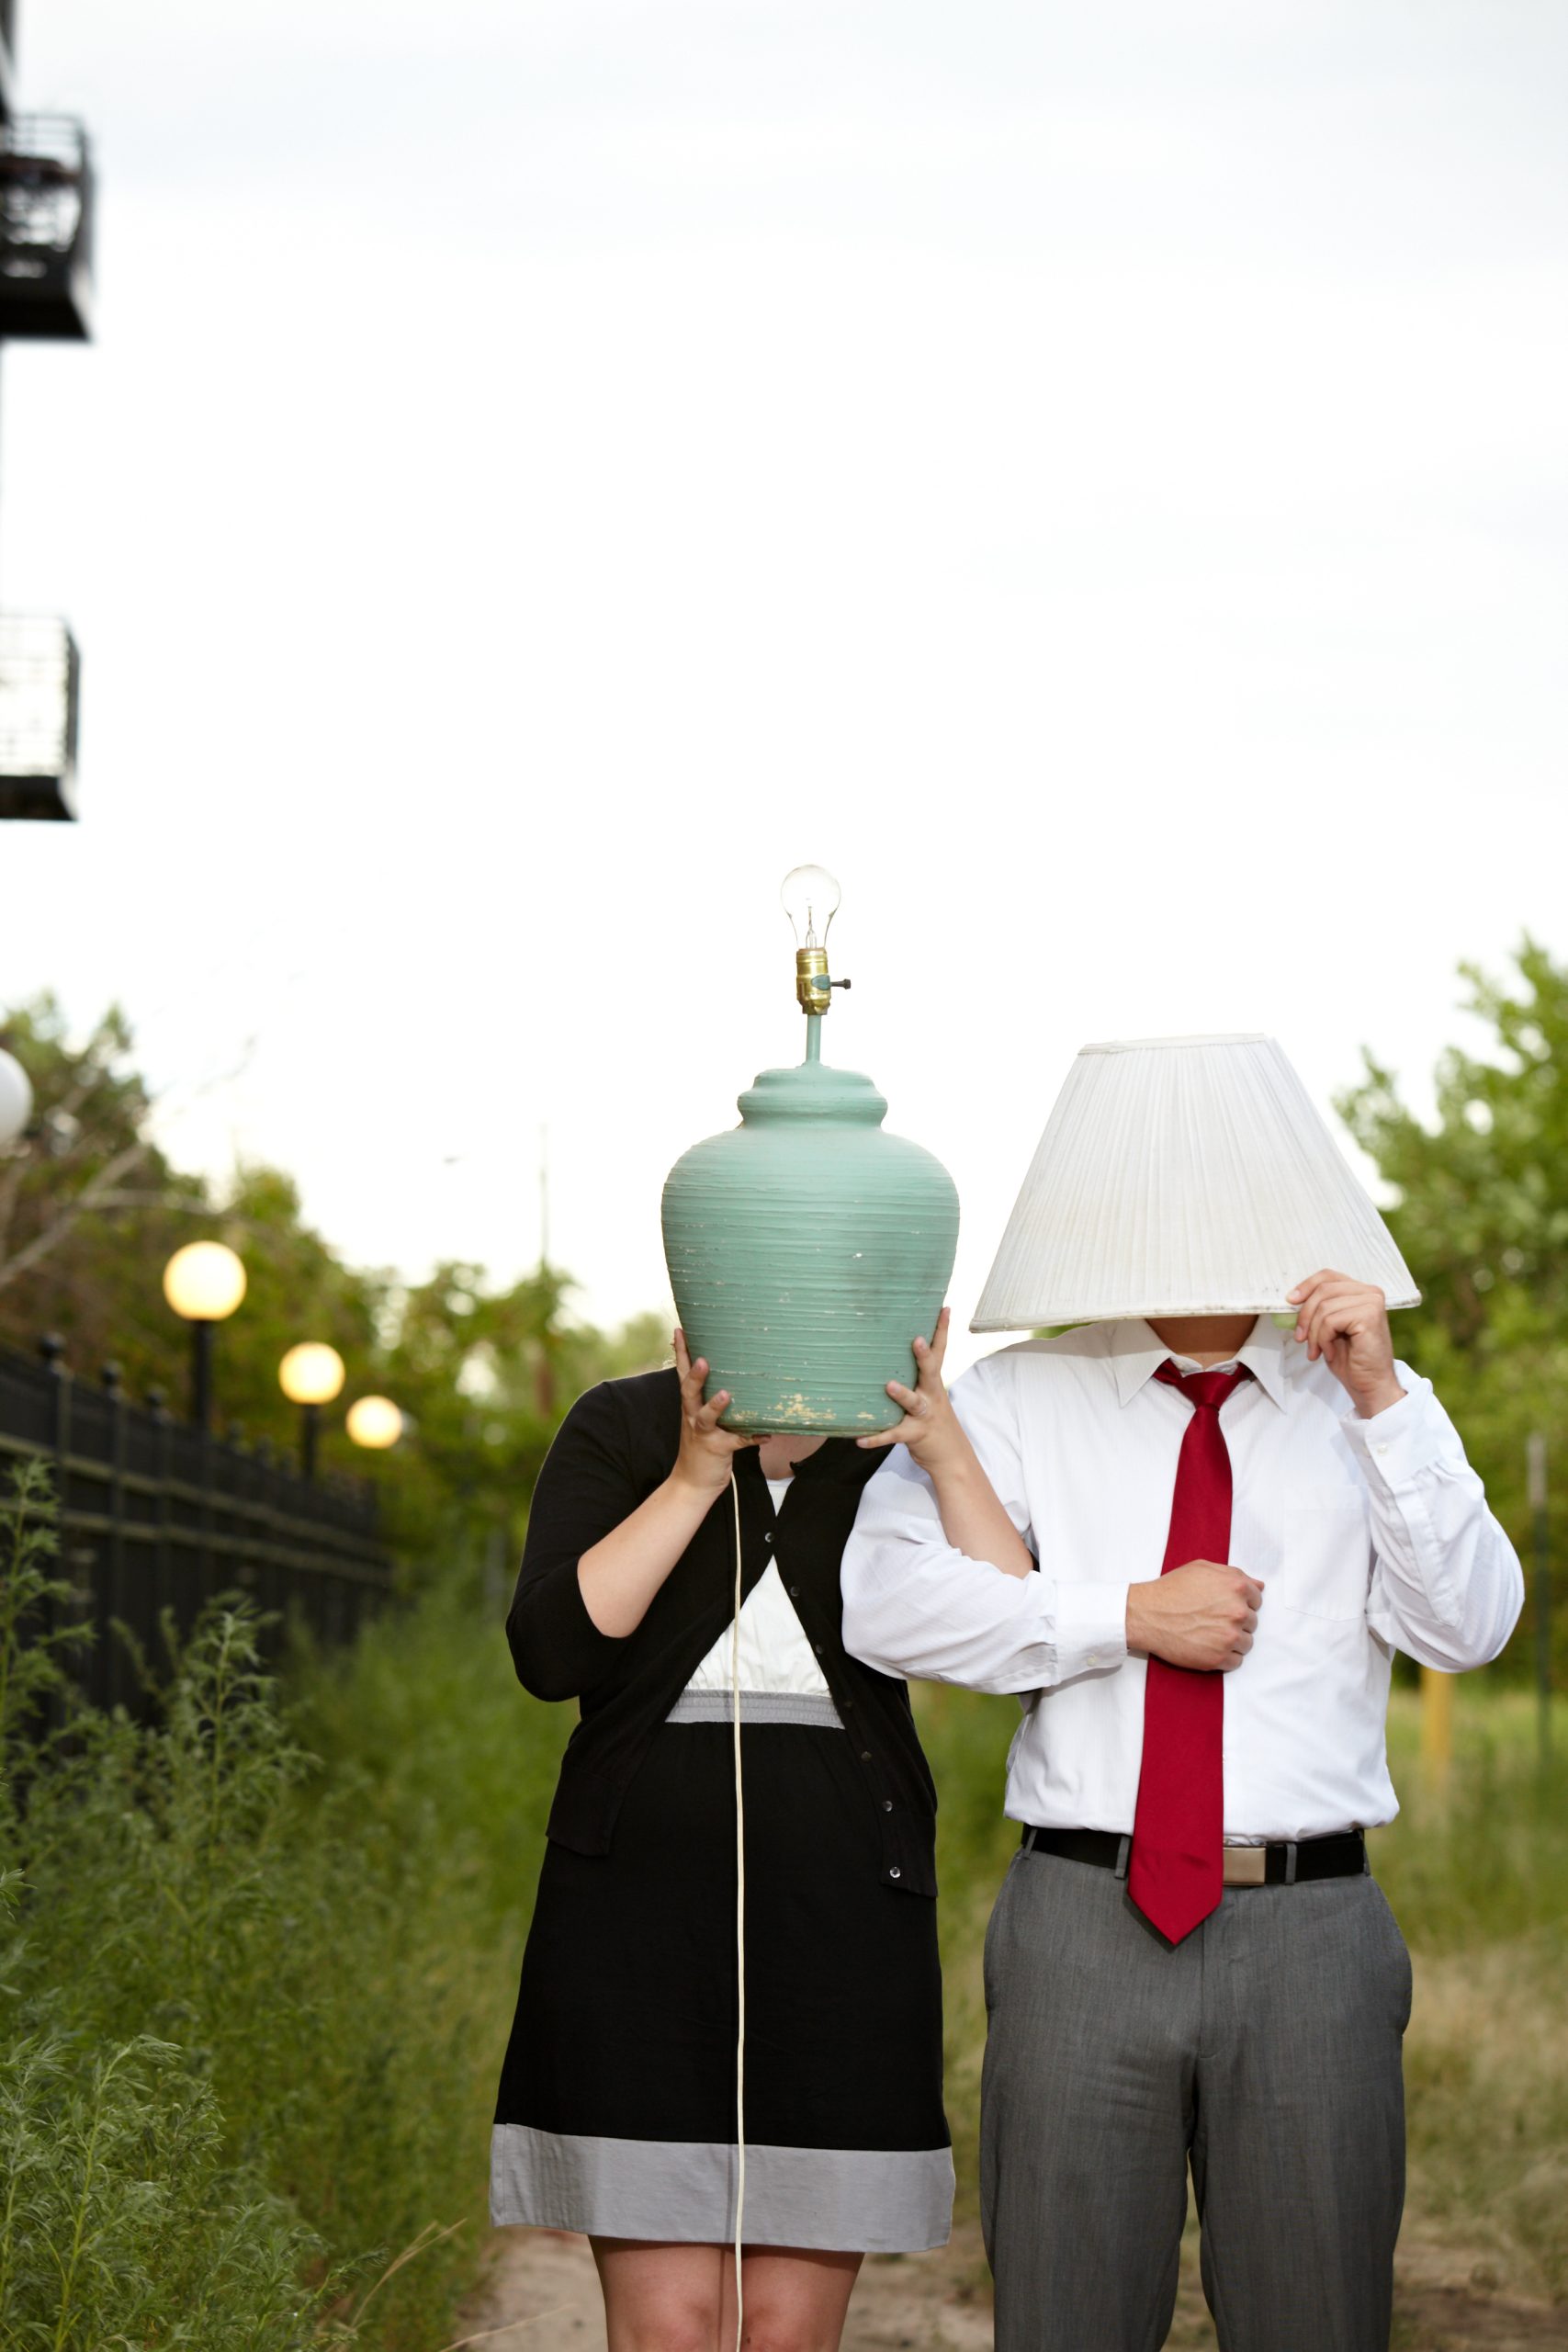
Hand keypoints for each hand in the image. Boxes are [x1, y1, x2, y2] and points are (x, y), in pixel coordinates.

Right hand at [670, 1328, 756, 1496]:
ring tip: (726, 1394)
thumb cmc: (701, 1445)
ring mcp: (703, 1434)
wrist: (691, 1483)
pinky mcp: (717, 1449)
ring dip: (716, 1405)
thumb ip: (711, 1398)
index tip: (681, 1330)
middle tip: (703, 1359)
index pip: (683, 1376)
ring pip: (706, 1417)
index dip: (682, 1353)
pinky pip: (737, 1442)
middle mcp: (693, 1417)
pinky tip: (767, 1434)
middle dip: (695, 1376)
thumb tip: (732, 1373)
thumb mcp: (700, 1419)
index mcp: (690, 1406)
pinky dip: (752, 1437)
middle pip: (689, 1392)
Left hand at [857, 1308, 966, 1471]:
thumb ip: (916, 1374)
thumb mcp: (930, 1393)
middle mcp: (932, 1395)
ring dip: (902, 1395)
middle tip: (917, 1340)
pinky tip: (859, 1439)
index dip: (942, 1330)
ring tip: (889, 1386)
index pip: (940, 1351)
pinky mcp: (915, 1434)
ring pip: (914, 1403)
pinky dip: (877, 1438)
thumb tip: (893, 1348)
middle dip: (924, 1356)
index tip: (944, 1308)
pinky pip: (894, 1435)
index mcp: (934, 1382)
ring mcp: (925, 1415)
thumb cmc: (934, 1418)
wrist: (951, 1455)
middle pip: (930, 1372)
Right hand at [1126, 1560, 1262, 1671]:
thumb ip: (1234, 1575)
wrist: (1147, 1614)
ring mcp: (1229, 1636)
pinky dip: (1225, 1657)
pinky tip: (1208, 1647)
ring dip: (1232, 1641)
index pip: (1257, 1600)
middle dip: (1236, 1622)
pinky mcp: (1219, 1658)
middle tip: (1213, 1620)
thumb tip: (1259, 1586)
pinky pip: (1236, 1661)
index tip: (1225, 1606)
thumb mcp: (1202, 1569)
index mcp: (1237, 1587)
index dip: (1241, 1603)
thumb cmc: (1171, 1590)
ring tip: (1210, 1634)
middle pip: (1252, 1622)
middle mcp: (1237, 1611)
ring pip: (1246, 1643)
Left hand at [1287, 1271, 1404, 1418]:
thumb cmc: (1349, 1358)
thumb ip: (1318, 1308)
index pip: (1327, 1276)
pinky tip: (1330, 1353)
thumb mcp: (1329, 1327)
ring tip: (1316, 1351)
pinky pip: (1330, 1321)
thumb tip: (1291, 1298)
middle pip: (1322, 1290)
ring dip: (1313, 1333)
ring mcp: (1372, 1302)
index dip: (1306, 1286)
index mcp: (1360, 1290)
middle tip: (1300, 1339)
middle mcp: (1370, 1292)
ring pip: (1324, 1307)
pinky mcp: (1370, 1316)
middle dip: (1305, 1316)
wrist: (1369, 1384)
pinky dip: (1323, 1340)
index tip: (1290, 1301)